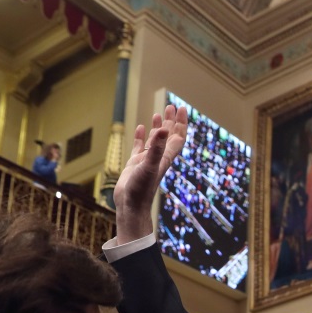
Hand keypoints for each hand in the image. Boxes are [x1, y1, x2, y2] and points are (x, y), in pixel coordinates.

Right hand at [113, 104, 188, 240]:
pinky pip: (140, 147)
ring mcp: (147, 160)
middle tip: (171, 106)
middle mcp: (158, 157)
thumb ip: (157, 148)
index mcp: (165, 157)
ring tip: (158, 114)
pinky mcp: (135, 164)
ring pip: (155, 140)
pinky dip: (141, 137)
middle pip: (168, 136)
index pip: (177, 137)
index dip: (181, 123)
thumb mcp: (149, 165)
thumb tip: (164, 129)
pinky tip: (141, 128)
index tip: (181, 108)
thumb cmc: (141, 188)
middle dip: (171, 121)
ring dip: (158, 128)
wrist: (130, 205)